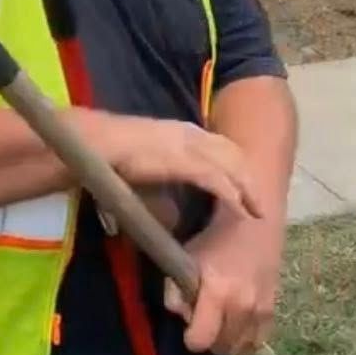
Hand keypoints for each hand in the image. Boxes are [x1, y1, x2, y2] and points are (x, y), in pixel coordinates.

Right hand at [80, 112, 263, 222]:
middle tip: (261, 206)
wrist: (94, 147)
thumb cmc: (113, 160)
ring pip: (230, 165)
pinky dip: (230, 193)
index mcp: (184, 134)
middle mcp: (190, 134)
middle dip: (249, 180)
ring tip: (256, 210)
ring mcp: (187, 144)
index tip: (250, 191)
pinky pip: (214, 178)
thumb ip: (163, 197)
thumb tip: (175, 219)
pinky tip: (239, 207)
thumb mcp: (146, 178)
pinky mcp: (181, 159)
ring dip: (246, 189)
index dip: (239, 170)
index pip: (223, 149)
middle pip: (233, 155)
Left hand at [163, 211, 284, 354]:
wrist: (255, 227)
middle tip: (207, 317)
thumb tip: (181, 313)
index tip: (190, 324)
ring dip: (228, 340)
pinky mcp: (273, 310)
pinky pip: (258, 341)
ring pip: (240, 348)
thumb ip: (175, 291)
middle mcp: (242, 306)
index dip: (191, 336)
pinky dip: (247, 338)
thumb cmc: (216, 240)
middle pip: (221, 347)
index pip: (200, 340)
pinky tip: (239, 322)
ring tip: (222, 320)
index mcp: (218, 293)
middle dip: (210, 337)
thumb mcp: (186, 260)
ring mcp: (261, 310)